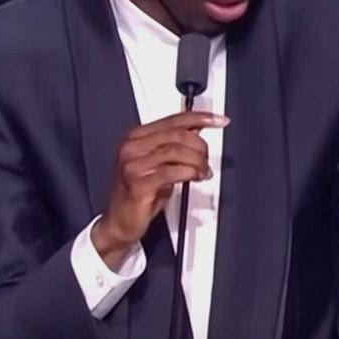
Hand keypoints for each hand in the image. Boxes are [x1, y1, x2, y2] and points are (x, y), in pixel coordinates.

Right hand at [91, 110, 227, 269]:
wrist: (118, 221)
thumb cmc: (138, 193)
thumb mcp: (157, 163)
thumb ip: (174, 145)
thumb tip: (197, 130)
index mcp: (136, 136)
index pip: (174, 120)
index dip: (201, 117)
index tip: (219, 120)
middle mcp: (132, 146)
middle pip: (178, 134)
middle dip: (200, 146)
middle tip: (207, 158)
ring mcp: (133, 164)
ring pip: (177, 151)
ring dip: (198, 161)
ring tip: (203, 171)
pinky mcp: (138, 183)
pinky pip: (173, 172)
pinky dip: (191, 172)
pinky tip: (196, 177)